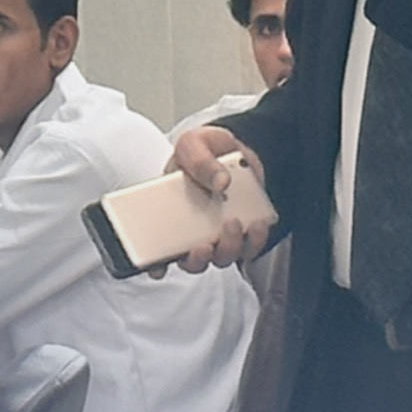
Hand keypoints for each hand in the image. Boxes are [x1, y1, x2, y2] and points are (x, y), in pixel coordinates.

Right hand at [167, 125, 266, 271]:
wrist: (233, 147)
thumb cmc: (204, 150)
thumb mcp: (193, 144)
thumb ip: (200, 160)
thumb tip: (220, 182)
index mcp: (170, 213)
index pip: (157, 248)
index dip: (155, 264)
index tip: (157, 268)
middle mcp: (193, 230)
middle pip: (192, 261)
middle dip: (198, 259)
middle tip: (203, 244)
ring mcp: (218, 232)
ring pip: (222, 256)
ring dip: (228, 248)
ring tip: (234, 224)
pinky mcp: (243, 230)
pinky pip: (250, 246)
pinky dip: (255, 240)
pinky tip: (256, 224)